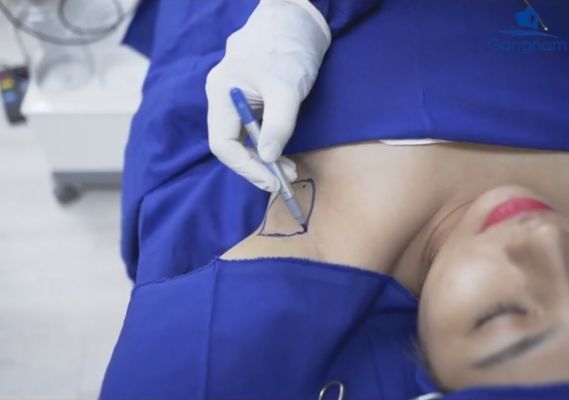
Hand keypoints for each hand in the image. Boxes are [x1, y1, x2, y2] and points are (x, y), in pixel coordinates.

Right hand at [206, 0, 330, 191]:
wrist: (299, 19)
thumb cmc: (289, 47)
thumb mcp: (286, 89)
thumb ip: (278, 125)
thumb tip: (268, 159)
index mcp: (221, 93)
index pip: (222, 144)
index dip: (246, 167)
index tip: (271, 181)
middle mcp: (221, 98)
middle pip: (231, 144)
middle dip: (257, 165)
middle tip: (284, 177)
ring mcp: (234, 98)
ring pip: (242, 139)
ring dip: (264, 157)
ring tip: (289, 168)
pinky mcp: (249, 98)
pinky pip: (251, 129)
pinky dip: (267, 143)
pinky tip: (282, 151)